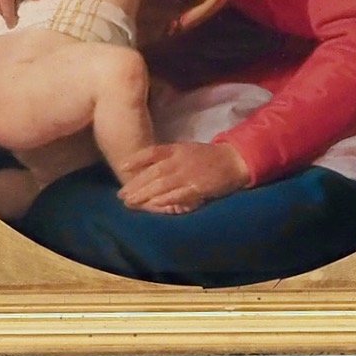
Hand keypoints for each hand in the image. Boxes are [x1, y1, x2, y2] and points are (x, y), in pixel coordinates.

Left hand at [116, 140, 250, 213]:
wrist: (234, 161)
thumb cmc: (208, 157)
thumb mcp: (186, 150)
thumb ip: (168, 156)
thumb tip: (146, 166)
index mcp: (176, 149)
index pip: (152, 152)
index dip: (136, 159)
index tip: (122, 166)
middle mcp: (179, 161)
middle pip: (153, 173)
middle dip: (135, 185)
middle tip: (121, 195)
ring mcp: (188, 174)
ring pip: (161, 185)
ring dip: (145, 195)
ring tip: (131, 203)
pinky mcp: (198, 187)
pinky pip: (178, 195)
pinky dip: (165, 200)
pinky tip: (154, 205)